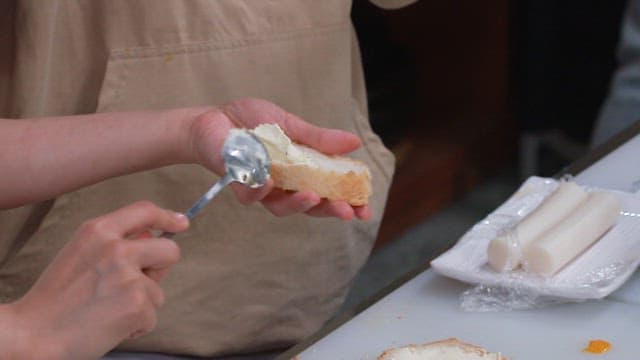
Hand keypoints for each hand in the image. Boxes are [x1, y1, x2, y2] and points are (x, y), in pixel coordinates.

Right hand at [3, 201, 188, 358]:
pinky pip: (152, 316)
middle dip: (160, 269)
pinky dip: (136, 325)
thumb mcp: (80, 254)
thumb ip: (114, 243)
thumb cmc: (56, 299)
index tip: (181, 223)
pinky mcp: (137, 304)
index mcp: (98, 231)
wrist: (34, 334)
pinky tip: (110, 326)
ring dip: (141, 304)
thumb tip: (152, 237)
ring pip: (158, 290)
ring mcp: (129, 276)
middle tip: (136, 286)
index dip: (167, 217)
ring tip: (107, 310)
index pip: (145, 211)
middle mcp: (116, 248)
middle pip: (169, 250)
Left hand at [190, 98, 371, 220]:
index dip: (347, 203)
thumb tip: (355, 143)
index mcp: (300, 171)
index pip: (328, 192)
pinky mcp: (238, 185)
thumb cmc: (252, 122)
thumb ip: (319, 139)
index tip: (365, 209)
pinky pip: (252, 195)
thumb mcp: (291, 125)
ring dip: (299, 204)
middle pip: (310, 207)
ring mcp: (261, 189)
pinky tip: (269, 180)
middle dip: (330, 210)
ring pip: (282, 207)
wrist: (214, 116)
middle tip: (347, 211)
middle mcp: (283, 185)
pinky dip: (261, 189)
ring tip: (314, 196)